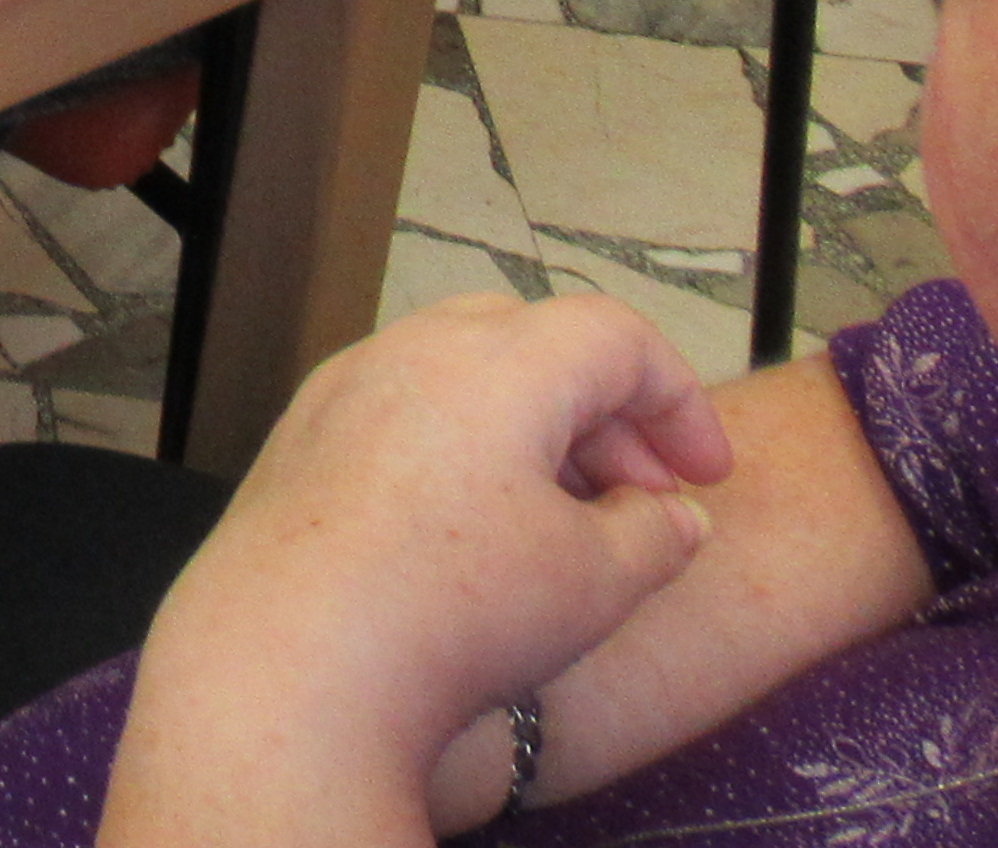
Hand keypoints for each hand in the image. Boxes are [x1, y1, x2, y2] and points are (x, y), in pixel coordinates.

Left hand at [107, 296, 726, 847]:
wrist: (291, 662)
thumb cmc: (458, 609)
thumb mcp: (595, 581)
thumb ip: (656, 534)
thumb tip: (676, 515)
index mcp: (495, 362)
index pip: (612, 336)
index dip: (677, 400)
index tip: (706, 479)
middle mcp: (410, 350)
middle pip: (534, 341)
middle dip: (603, 412)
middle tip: (640, 499)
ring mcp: (342, 387)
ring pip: (462, 372)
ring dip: (530, 429)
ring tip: (564, 521)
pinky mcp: (298, 437)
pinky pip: (402, 409)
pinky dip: (458, 445)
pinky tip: (471, 531)